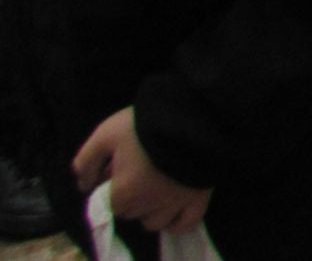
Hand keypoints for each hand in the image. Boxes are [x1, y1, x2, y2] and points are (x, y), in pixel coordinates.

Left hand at [74, 108, 210, 235]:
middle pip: (131, 212)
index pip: (110, 203)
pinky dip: (177, 224)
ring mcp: (173, 205)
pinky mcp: (198, 199)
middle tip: (138, 173)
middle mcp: (146, 205)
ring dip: (150, 211)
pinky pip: (185, 224)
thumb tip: (84, 185)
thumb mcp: (105, 135)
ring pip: (154, 222)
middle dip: (131, 198)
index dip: (112, 186)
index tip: (117, 169)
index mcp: (122, 192)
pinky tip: (173, 214)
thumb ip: (87, 162)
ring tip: (156, 191)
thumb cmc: (144, 126)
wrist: (191, 117)